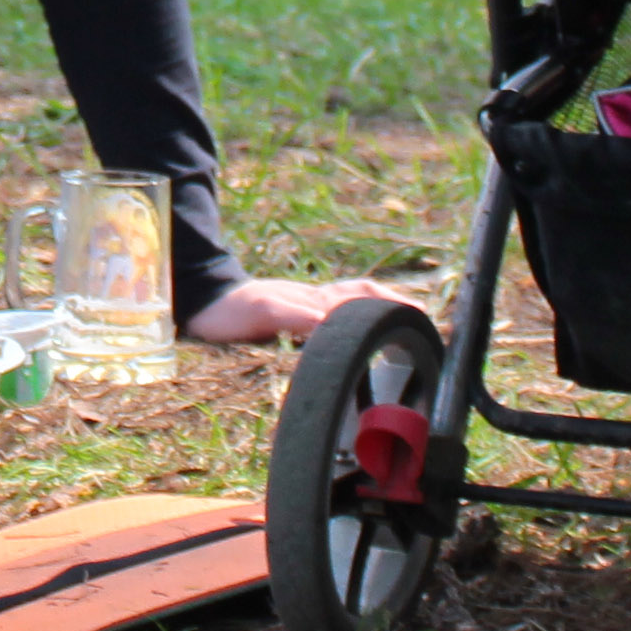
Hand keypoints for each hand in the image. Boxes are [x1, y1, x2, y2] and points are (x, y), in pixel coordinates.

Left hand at [181, 274, 405, 344]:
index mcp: (317, 299)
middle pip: (367, 296)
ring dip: (380, 308)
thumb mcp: (265, 312)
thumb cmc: (234, 311)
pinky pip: (337, 315)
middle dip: (396, 304)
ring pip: (354, 303)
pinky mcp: (297, 317)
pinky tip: (360, 334)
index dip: (393, 306)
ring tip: (404, 322)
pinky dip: (357, 319)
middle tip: (424, 319)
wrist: (206, 304)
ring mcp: (308, 307)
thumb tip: (330, 323)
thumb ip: (297, 317)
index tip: (420, 317)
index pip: (365, 299)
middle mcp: (318, 301)